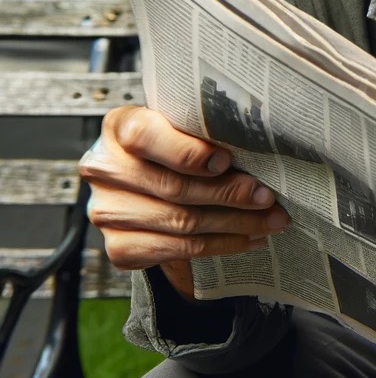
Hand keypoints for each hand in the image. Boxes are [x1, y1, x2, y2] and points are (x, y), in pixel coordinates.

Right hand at [81, 105, 289, 298]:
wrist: (147, 185)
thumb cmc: (173, 147)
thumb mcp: (183, 127)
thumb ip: (204, 133)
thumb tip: (257, 148)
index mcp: (119, 127)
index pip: (145, 137)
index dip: (187, 152)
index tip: (227, 160)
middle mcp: (104, 169)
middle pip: (173, 187)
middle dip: (230, 194)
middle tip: (267, 197)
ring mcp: (107, 212)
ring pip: (181, 222)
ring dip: (235, 224)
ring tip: (270, 220)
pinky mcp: (119, 248)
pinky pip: (179, 250)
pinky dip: (221, 245)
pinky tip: (249, 238)